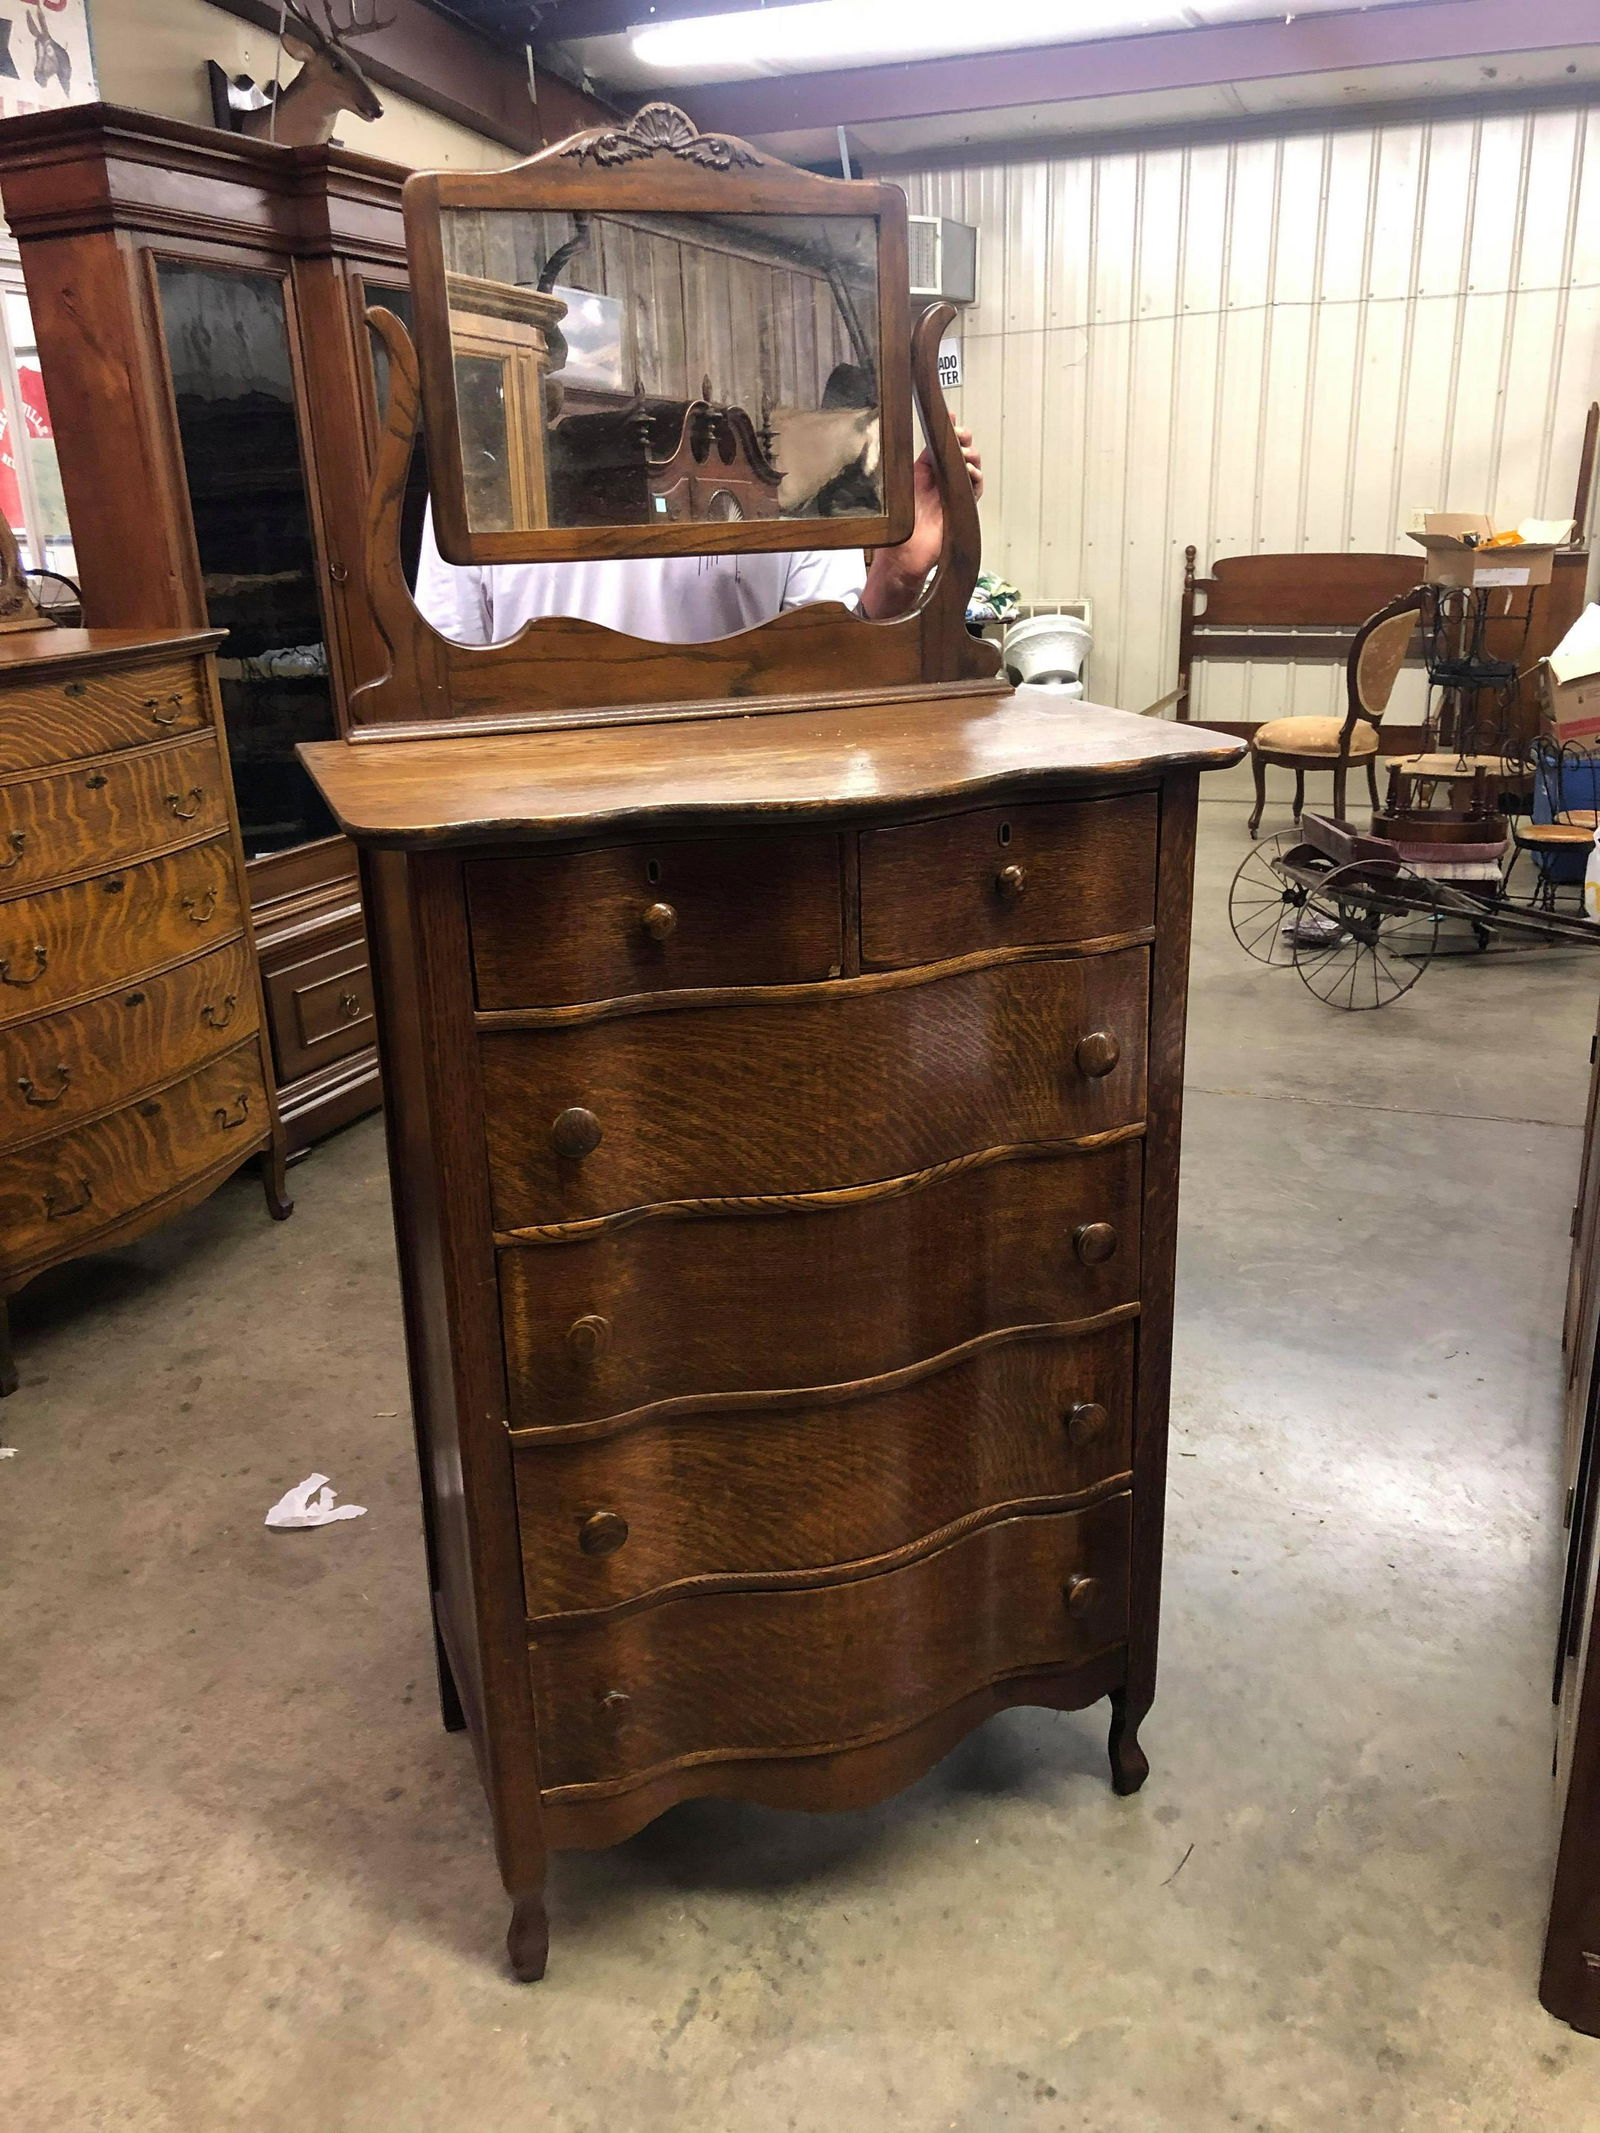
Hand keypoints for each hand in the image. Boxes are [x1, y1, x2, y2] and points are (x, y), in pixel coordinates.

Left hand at [859, 426, 982, 620]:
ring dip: (971, 457)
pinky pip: (976, 487)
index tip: (951, 417)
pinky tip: (969, 473)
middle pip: (960, 450)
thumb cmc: (899, 524)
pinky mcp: (963, 505)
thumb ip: (915, 465)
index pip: (940, 443)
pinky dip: (976, 477)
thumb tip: (923, 440)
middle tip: (961, 435)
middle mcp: (940, 478)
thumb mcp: (903, 487)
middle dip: (963, 439)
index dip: (948, 429)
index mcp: (924, 470)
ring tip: (964, 455)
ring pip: (971, 466)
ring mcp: (953, 491)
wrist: (908, 554)